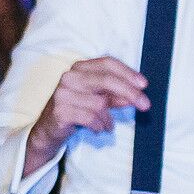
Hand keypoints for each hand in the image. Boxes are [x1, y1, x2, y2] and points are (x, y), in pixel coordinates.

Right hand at [24, 56, 150, 176]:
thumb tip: (136, 95)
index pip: (107, 63)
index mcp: (79, 68)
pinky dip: (100, 125)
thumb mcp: (98, 99)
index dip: (128, 73)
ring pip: (100, 103)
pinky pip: (91, 118)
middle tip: (145, 105)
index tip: (144, 85)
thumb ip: (115, 95)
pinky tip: (99, 129)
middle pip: (106, 80)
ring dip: (108, 117)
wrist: (48, 130)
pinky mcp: (60, 111)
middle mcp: (69, 77)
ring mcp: (62, 94)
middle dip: (129, 93)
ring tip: (107, 124)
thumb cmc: (76, 109)